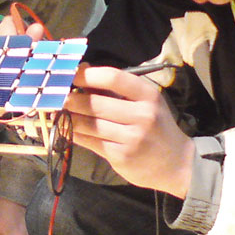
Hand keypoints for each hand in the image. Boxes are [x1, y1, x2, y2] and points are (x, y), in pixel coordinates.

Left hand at [65, 65, 194, 197]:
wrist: (177, 163)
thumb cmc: (157, 127)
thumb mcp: (146, 102)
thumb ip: (117, 89)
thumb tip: (83, 71)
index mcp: (148, 95)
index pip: (113, 77)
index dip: (87, 75)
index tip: (72, 75)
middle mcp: (142, 115)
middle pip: (96, 103)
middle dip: (72, 99)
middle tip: (57, 96)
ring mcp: (131, 138)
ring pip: (89, 124)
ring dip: (69, 117)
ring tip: (58, 111)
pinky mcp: (121, 156)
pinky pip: (90, 142)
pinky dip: (75, 134)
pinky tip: (68, 128)